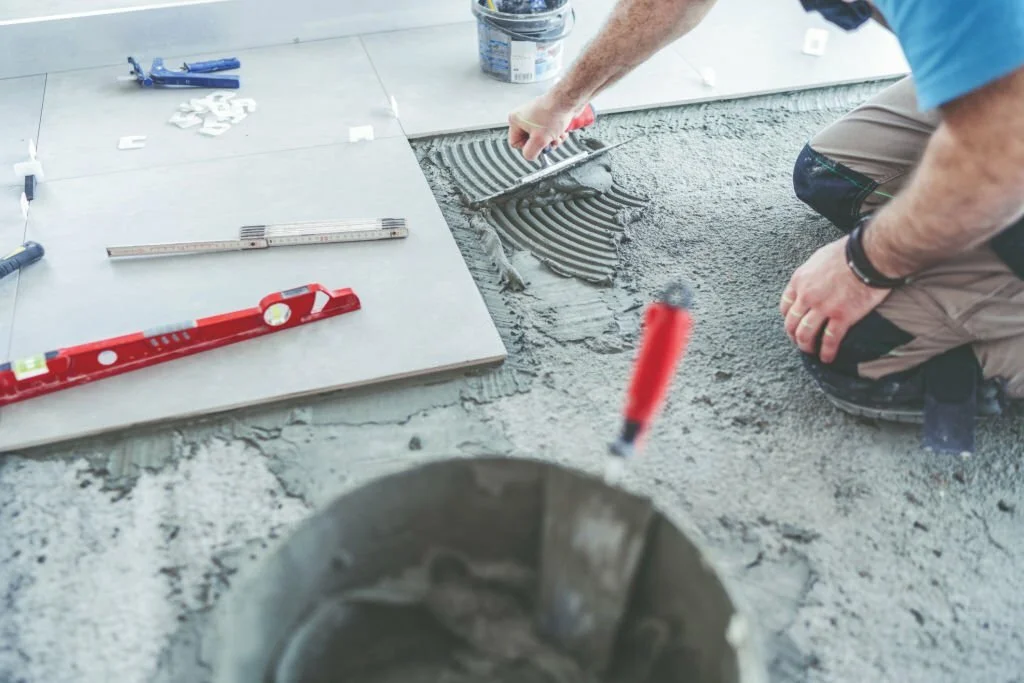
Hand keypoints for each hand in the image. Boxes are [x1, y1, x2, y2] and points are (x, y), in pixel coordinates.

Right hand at [508, 94, 577, 160]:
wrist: (568, 100)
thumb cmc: (553, 113)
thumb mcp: (539, 140)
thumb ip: (530, 153)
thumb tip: (529, 156)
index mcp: (515, 120)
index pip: (515, 143)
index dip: (528, 147)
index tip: (537, 146)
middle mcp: (524, 117)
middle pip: (530, 141)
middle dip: (543, 144)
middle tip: (550, 142)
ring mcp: (535, 116)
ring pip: (541, 137)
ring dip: (551, 140)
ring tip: (558, 136)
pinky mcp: (546, 115)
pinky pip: (548, 131)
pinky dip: (556, 134)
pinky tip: (562, 132)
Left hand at [779, 236, 891, 363]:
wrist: (870, 255)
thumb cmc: (849, 251)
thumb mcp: (820, 258)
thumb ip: (812, 273)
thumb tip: (814, 279)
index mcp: (800, 280)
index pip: (785, 305)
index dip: (788, 318)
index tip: (793, 324)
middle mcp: (807, 295)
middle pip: (791, 323)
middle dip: (793, 336)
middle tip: (800, 342)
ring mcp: (823, 307)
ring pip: (805, 334)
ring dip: (806, 346)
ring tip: (812, 352)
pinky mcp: (842, 317)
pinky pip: (829, 340)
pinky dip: (826, 352)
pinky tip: (828, 358)